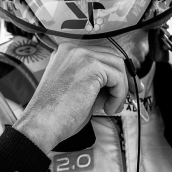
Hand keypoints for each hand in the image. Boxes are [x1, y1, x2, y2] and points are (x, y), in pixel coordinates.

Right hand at [13, 43, 142, 154]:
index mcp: (66, 53)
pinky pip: (118, 77)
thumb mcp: (78, 89)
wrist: (42, 123)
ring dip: (120, 89)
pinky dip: (118, 95)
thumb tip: (118, 84)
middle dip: (124, 78)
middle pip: (112, 56)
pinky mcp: (90, 65)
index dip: (116, 71)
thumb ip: (96, 81)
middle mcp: (72, 49)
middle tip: (129, 96)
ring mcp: (81, 54)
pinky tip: (107, 108)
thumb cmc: (55, 113)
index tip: (125, 86)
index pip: (101, 54)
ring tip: (109, 107)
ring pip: (118, 66)